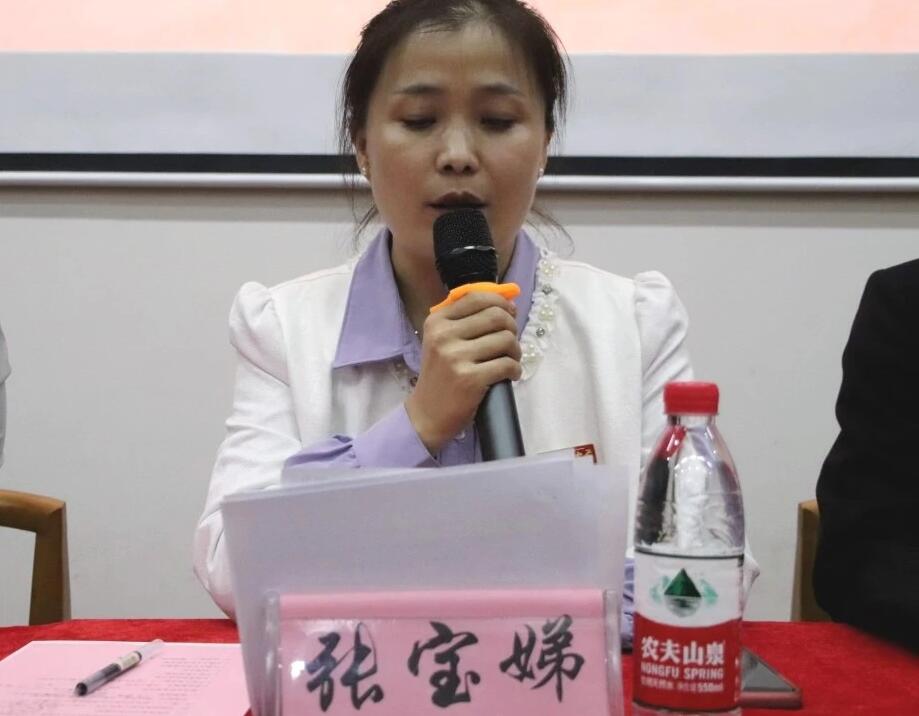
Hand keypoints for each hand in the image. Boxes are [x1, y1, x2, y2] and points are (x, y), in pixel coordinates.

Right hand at [405, 291, 520, 454]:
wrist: (427, 413)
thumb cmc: (440, 375)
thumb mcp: (441, 340)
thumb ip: (466, 319)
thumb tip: (508, 302)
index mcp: (437, 321)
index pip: (477, 298)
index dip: (501, 302)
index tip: (510, 312)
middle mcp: (444, 336)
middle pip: (496, 316)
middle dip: (512, 326)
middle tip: (510, 340)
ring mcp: (456, 357)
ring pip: (506, 339)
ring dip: (516, 350)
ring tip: (510, 360)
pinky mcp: (470, 379)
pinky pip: (508, 364)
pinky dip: (515, 369)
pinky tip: (510, 374)